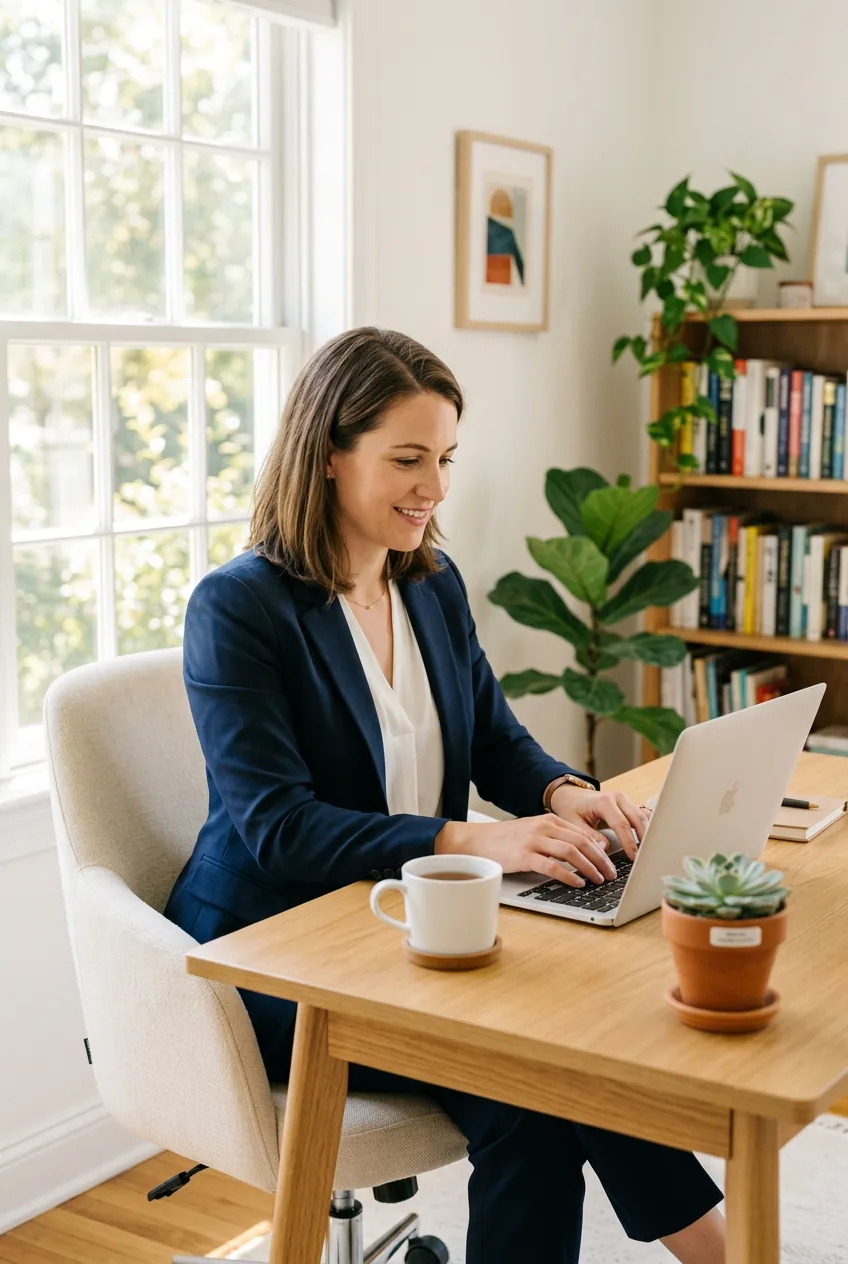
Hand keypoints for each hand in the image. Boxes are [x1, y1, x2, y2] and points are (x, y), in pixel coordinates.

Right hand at [434, 814, 618, 886]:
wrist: (477, 841)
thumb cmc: (506, 840)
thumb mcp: (534, 832)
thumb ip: (556, 837)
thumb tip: (583, 850)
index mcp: (549, 820)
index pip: (582, 834)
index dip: (600, 849)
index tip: (610, 862)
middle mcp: (543, 827)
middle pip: (581, 842)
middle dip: (600, 860)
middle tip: (611, 873)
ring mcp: (534, 841)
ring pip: (571, 853)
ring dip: (589, 867)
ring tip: (599, 879)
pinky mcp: (524, 856)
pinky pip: (552, 867)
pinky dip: (568, 876)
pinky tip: (578, 883)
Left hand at [548, 785, 648, 861]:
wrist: (571, 796)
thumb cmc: (572, 809)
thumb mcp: (573, 823)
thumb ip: (590, 835)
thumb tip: (605, 847)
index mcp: (604, 802)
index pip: (621, 824)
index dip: (629, 842)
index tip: (633, 857)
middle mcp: (617, 797)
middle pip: (637, 819)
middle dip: (643, 839)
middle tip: (645, 857)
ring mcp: (624, 799)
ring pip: (642, 816)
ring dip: (647, 833)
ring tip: (648, 851)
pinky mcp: (627, 803)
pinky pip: (641, 814)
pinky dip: (646, 827)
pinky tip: (648, 840)